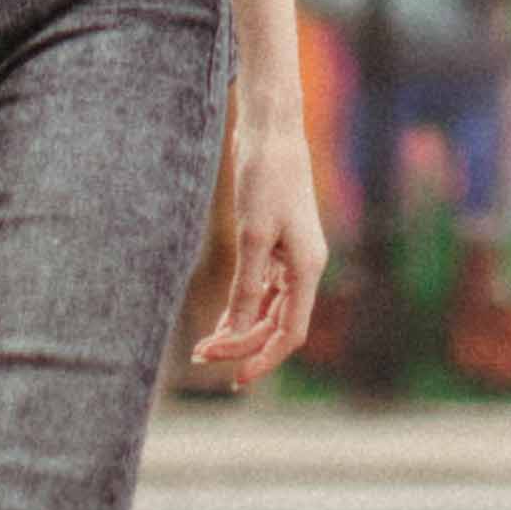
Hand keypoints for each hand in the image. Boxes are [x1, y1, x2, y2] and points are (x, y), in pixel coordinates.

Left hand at [175, 98, 325, 388]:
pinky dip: (241, 306)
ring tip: (205, 345)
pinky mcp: (276, 244)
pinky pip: (262, 289)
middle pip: (277, 325)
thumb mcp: (253, 235)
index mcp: (308, 269)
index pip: (290, 333)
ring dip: (240, 328)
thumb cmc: (266, 176)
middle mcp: (305, 268)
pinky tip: (221, 320)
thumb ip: (248, 285)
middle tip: (202, 354)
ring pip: (269, 309)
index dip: (263, 359)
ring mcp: (292, 257)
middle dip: (243, 344)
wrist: (270, 131)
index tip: (234, 378)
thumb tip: (237, 329)